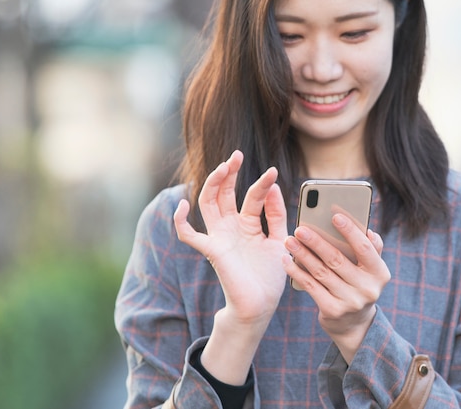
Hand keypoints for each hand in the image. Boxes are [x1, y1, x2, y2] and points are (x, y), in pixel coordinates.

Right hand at [173, 150, 288, 326]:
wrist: (261, 305)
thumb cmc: (270, 276)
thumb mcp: (280, 239)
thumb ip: (276, 214)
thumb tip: (273, 186)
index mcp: (248, 224)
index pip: (251, 197)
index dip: (262, 183)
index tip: (274, 172)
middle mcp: (231, 227)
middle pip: (224, 193)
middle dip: (229, 173)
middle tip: (236, 155)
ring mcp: (219, 237)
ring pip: (208, 203)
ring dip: (213, 183)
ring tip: (225, 166)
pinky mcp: (211, 250)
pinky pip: (188, 235)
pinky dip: (180, 221)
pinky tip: (182, 205)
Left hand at [283, 213, 389, 362]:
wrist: (354, 325)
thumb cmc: (358, 285)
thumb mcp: (370, 270)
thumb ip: (371, 249)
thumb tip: (368, 230)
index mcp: (380, 273)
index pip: (365, 248)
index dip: (350, 231)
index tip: (335, 215)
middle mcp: (368, 289)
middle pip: (337, 260)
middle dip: (316, 242)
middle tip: (300, 229)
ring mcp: (350, 302)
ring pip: (321, 272)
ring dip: (302, 254)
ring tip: (289, 241)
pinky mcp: (332, 311)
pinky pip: (311, 286)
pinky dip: (296, 272)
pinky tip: (286, 260)